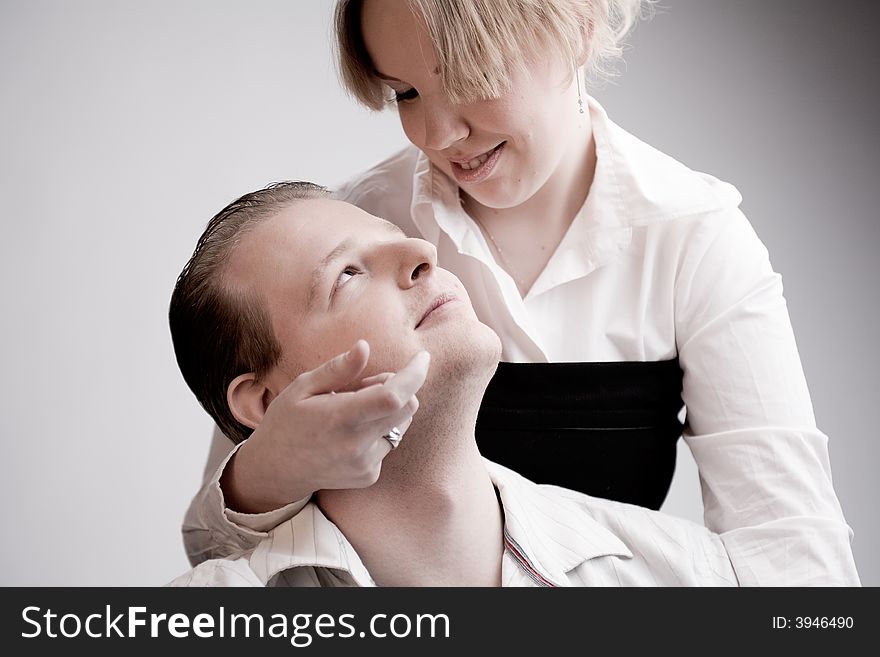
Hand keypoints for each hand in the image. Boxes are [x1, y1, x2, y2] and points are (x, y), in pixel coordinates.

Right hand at [220, 340, 429, 512]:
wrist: (274, 470)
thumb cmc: (286, 421)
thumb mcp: (303, 387)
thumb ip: (338, 369)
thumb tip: (365, 347)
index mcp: (340, 418)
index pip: (393, 396)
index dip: (414, 375)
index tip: (422, 357)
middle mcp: (357, 445)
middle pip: (408, 407)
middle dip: (398, 388)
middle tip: (365, 386)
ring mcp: (365, 464)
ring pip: (402, 425)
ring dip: (389, 410)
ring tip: (354, 411)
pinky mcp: (369, 475)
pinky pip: (390, 443)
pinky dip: (380, 431)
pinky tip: (351, 434)